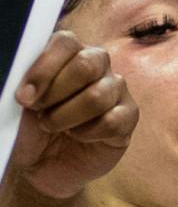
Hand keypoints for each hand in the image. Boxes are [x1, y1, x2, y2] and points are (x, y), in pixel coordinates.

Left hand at [8, 33, 134, 204]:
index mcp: (69, 53)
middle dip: (56, 92)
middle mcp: (98, 66)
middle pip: (89, 63)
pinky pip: (113, 121)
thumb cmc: (29, 129)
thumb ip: (25, 85)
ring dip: (66, 117)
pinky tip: (78, 136)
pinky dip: (87, 133)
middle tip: (38, 110)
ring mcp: (117, 90)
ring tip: (52, 126)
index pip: (66, 42)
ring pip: (99, 95)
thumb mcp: (19, 105)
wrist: (43, 164)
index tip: (23, 97)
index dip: (44, 67)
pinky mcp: (128, 116)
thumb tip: (26, 84)